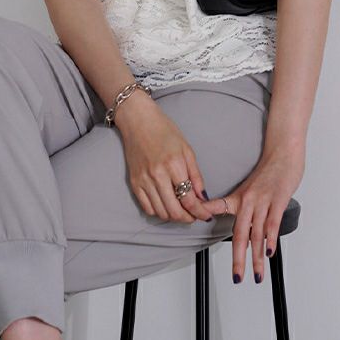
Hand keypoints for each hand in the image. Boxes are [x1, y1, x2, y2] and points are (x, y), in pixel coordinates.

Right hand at [117, 100, 214, 223]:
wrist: (138, 121)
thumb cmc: (164, 131)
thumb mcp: (186, 149)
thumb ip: (196, 175)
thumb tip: (203, 197)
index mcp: (174, 165)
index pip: (188, 199)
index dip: (199, 212)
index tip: (205, 215)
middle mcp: (157, 175)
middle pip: (174, 211)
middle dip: (187, 218)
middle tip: (193, 216)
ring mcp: (144, 180)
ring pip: (161, 212)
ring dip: (173, 217)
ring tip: (181, 210)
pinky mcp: (134, 182)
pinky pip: (147, 208)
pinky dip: (158, 212)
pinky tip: (165, 205)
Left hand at [203, 146, 305, 283]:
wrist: (282, 152)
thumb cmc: (268, 171)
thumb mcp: (249, 187)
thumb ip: (240, 205)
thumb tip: (233, 221)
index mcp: (238, 197)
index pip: (217, 208)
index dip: (205, 215)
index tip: (194, 225)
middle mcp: (248, 200)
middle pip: (240, 233)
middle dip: (238, 258)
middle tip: (237, 277)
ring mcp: (263, 201)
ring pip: (257, 233)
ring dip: (256, 256)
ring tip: (256, 274)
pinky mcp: (278, 200)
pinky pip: (272, 223)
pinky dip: (270, 239)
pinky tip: (269, 253)